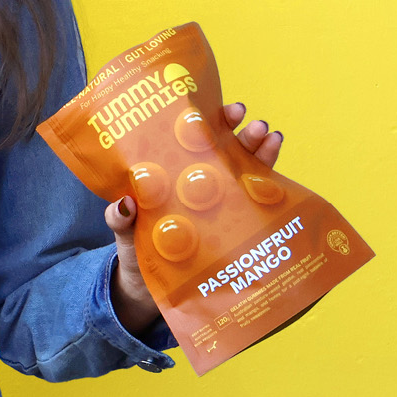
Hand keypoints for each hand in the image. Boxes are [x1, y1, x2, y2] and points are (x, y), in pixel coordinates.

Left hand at [104, 101, 284, 331]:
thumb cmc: (136, 248)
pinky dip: (269, 178)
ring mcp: (222, 199)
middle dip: (240, 129)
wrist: (150, 288)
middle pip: (225, 146)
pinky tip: (277, 165)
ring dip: (260, 147)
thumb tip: (125, 204)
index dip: (206, 118)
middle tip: (246, 119)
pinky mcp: (237, 222)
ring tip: (267, 135)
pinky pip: (257, 197)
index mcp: (173, 172)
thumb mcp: (123, 230)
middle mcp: (201, 179)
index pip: (193, 137)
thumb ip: (119, 218)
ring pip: (246, 166)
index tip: (217, 109)